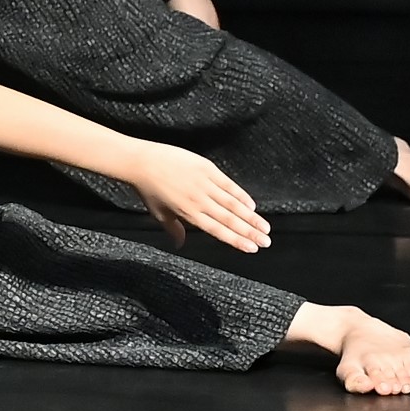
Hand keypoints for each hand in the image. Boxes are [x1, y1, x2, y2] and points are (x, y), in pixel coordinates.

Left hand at [125, 143, 269, 254]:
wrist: (142, 162)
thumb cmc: (149, 189)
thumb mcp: (160, 213)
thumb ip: (174, 229)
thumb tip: (180, 245)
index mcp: (189, 214)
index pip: (218, 231)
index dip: (237, 240)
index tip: (252, 248)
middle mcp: (200, 201)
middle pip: (230, 219)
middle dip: (250, 231)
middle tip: (267, 241)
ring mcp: (204, 184)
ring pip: (233, 203)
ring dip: (251, 216)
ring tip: (265, 227)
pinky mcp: (206, 168)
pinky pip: (228, 184)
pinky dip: (241, 194)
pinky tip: (251, 205)